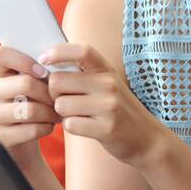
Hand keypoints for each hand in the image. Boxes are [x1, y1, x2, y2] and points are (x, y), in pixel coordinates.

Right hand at [0, 45, 59, 161]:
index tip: (44, 73)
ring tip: (58, 113)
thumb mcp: (34, 86)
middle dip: (50, 93)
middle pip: (25, 83)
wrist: (23, 143)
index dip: (25, 60)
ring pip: (30, 109)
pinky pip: (31, 129)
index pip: (1, 54)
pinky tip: (48, 126)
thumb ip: (40, 72)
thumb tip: (59, 65)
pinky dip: (46, 128)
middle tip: (60, 99)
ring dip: (51, 112)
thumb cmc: (34, 105)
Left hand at [38, 42, 168, 167]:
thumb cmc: (119, 110)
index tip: (43, 59)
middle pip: (58, 81)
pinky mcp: (106, 128)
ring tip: (78, 115)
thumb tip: (47, 67)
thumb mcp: (107, 85)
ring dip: (62, 113)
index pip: (81, 51)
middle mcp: (108, 84)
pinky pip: (69, 124)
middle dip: (53, 93)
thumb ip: (84, 75)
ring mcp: (108, 106)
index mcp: (107, 70)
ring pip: (60, 105)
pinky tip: (83, 126)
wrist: (147, 139)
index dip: (58, 52)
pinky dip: (70, 127)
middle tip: (64, 100)